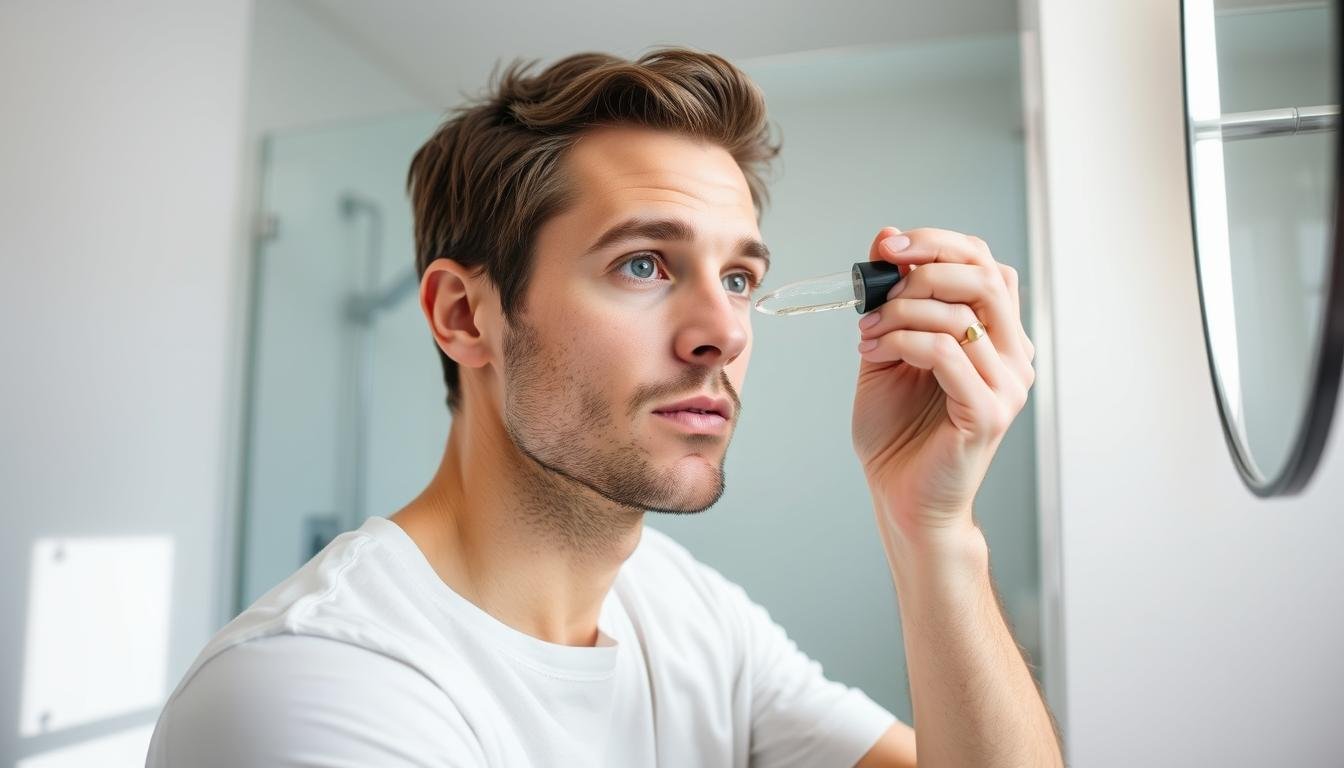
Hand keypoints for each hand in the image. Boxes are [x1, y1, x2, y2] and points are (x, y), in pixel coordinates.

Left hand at [852, 227, 1035, 542]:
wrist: (899, 497)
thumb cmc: (896, 430)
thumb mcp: (886, 347)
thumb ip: (890, 297)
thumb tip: (885, 235)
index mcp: (998, 336)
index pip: (985, 263)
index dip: (938, 244)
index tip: (888, 246)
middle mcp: (1014, 356)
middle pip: (984, 276)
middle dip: (922, 270)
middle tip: (875, 290)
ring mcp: (1008, 385)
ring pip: (961, 313)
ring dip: (900, 312)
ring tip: (866, 334)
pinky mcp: (989, 412)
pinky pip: (947, 352)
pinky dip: (904, 341)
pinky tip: (877, 354)